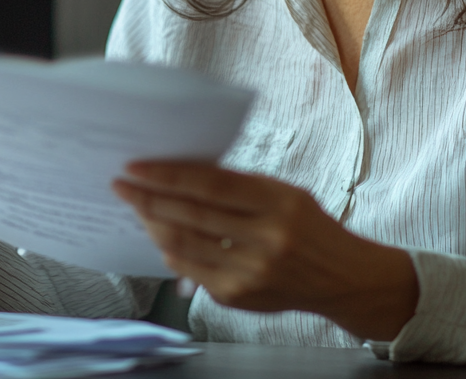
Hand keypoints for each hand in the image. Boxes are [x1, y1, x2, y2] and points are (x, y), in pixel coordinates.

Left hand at [112, 161, 417, 340]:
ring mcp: (251, 272)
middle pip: (192, 215)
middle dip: (149, 198)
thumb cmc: (310, 228)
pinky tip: (160, 236)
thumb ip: (239, 187)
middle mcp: (266, 239)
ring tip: (136, 207)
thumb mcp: (285, 194)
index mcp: (279, 203)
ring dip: (153, 224)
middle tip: (122, 185)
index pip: (211, 185)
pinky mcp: (239, 297)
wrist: (343, 278)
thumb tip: (183, 174)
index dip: (169, 175)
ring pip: (185, 245)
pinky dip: (171, 251)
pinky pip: (192, 270)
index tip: (138, 166)